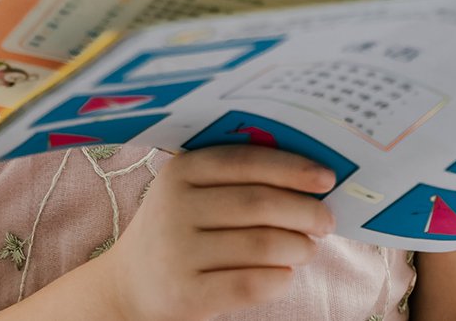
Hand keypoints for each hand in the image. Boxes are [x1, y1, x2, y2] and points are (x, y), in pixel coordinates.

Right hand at [94, 146, 335, 320]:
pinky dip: (279, 280)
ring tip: (308, 249)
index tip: (327, 179)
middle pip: (259, 204)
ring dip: (298, 247)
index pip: (246, 162)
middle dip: (304, 212)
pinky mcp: (186, 293)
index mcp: (181, 172)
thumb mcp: (191, 194)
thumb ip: (237, 180)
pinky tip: (286, 275)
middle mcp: (175, 207)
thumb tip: (310, 179)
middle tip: (326, 221)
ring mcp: (178, 252)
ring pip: (261, 245)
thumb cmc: (178, 232)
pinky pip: (250, 285)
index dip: (292, 169)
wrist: (128, 286)